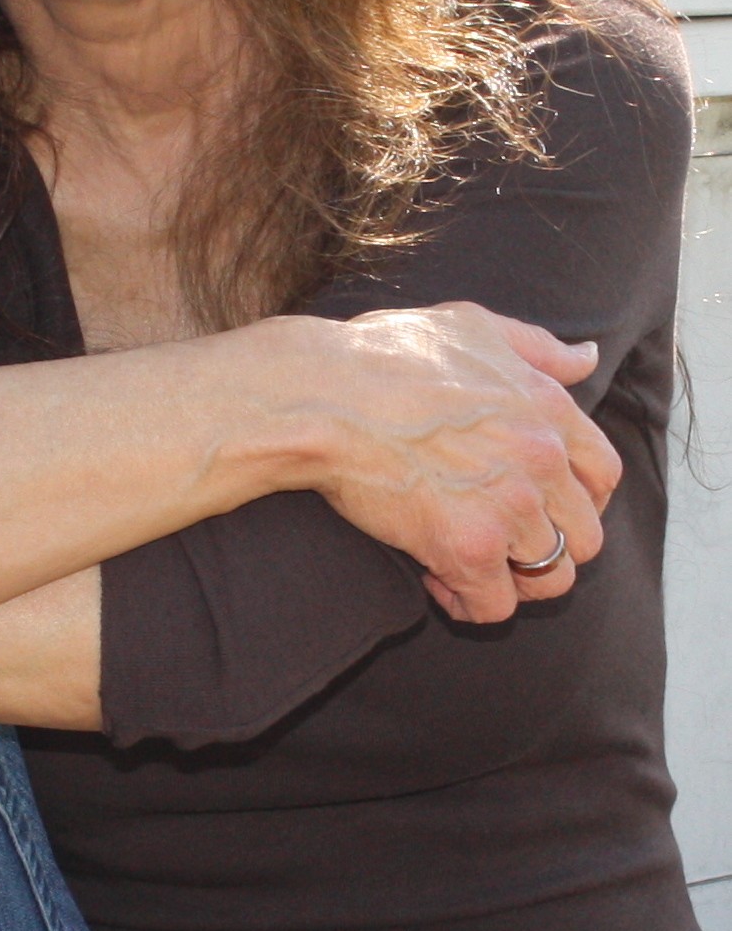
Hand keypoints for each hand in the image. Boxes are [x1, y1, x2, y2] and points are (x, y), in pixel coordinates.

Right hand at [255, 303, 619, 623]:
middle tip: (502, 540)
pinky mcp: (465, 548)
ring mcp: (508, 508)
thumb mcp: (472, 325)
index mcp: (549, 409)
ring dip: (512, 578)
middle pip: (585, 537)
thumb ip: (537, 347)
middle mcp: (542, 461)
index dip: (582, 499)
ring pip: (549, 577)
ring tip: (472, 563)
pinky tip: (436, 578)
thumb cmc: (387, 354)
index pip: (605, 475)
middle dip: (546, 544)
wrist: (325, 395)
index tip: (548, 506)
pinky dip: (467, 602)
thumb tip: (588, 357)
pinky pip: (494, 606)